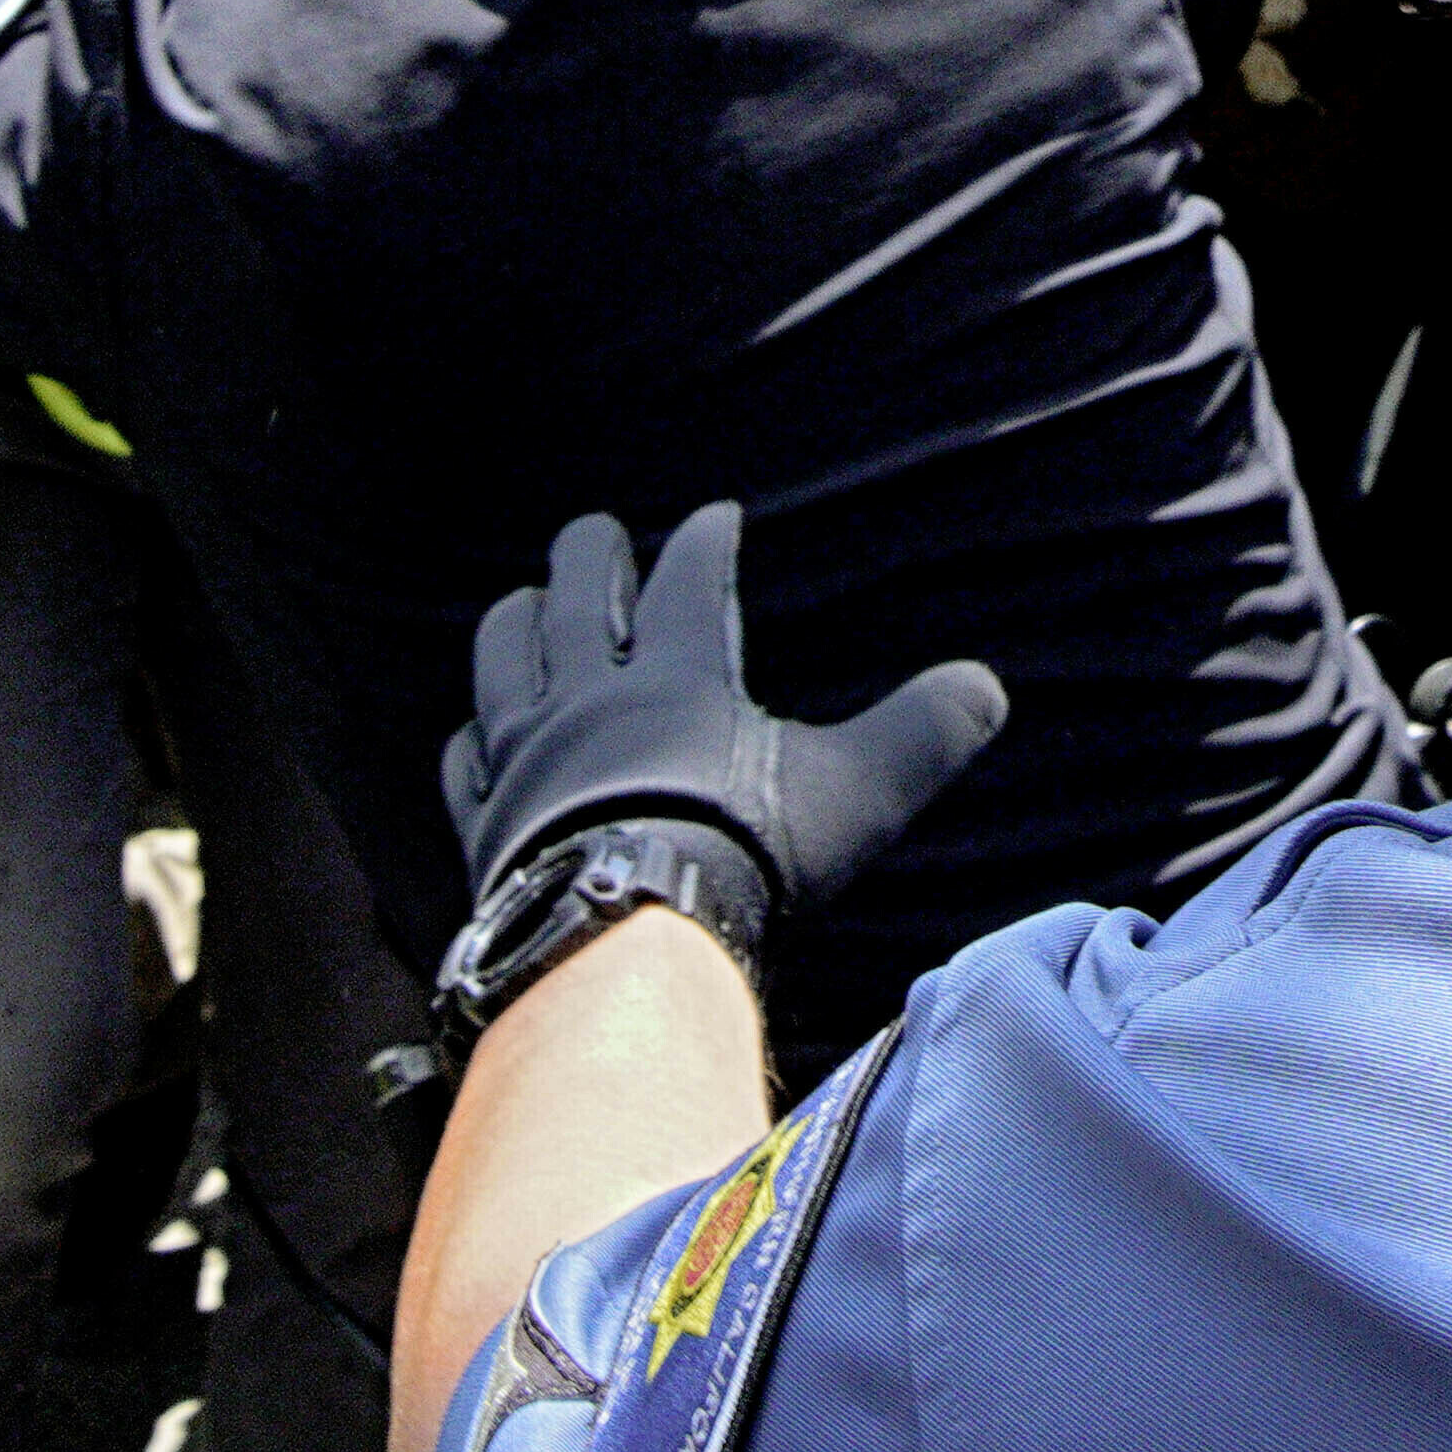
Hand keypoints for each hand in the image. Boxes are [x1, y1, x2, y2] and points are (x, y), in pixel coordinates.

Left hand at [441, 494, 1010, 906]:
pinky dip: (471, 734)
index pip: (692, 580)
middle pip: (577, 596)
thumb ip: (920, 735)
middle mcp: (590, 697)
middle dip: (589, 553)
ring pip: (504, 659)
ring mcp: (525, 756)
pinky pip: (465, 759)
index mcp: (678, 675)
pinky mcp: (484, 820)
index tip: (716, 517)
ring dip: (516, 621)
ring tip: (524, 601)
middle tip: (595, 531)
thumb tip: (987, 685)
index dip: (706, 541)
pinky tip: (476, 731)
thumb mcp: (856, 793)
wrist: (624, 934)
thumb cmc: (742, 857)